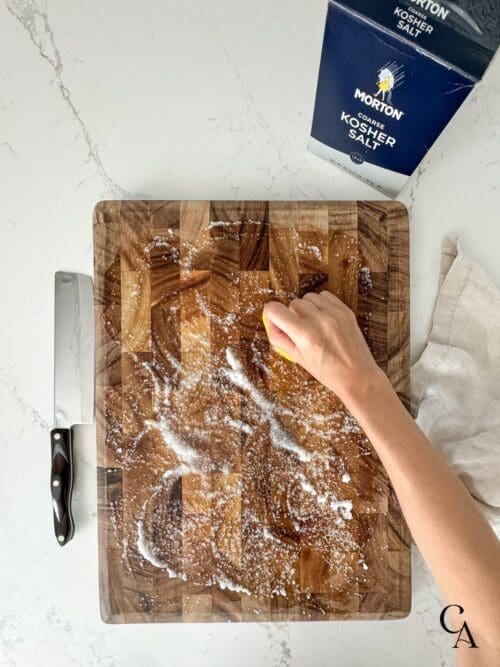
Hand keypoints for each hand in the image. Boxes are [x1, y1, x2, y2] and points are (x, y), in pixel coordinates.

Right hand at [262, 291, 384, 408]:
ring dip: (307, 308)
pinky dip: (320, 305)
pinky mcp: (345, 310)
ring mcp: (334, 314)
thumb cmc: (328, 372)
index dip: (271, 315)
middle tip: (300, 331)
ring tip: (313, 325)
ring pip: (308, 297)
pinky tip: (323, 319)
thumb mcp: (298, 358)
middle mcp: (319, 321)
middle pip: (293, 303)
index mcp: (304, 336)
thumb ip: (280, 338)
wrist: (357, 375)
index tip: (276, 321)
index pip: (275, 310)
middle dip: (292, 315)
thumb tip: (270, 322)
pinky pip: (324, 296)